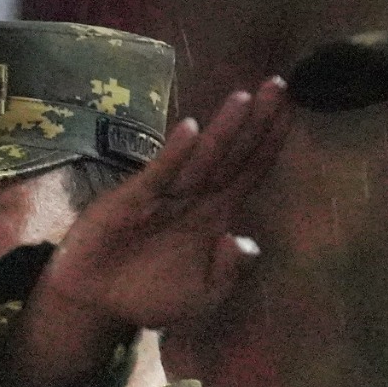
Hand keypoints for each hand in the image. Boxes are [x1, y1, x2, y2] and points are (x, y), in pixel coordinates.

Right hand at [11, 82, 292, 386]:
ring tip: (244, 98)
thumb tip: (243, 242)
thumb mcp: (201, 297)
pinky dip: (174, 154)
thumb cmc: (149, 295)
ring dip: (223, 130)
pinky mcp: (130, 201)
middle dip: (256, 121)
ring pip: (201, 159)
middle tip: (279, 84)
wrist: (95, 302)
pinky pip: (159, 175)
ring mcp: (162, 196)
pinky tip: (190, 130)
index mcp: (214, 215)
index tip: (292, 109)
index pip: (250, 170)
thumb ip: (227, 274)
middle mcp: (193, 197)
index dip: (271, 141)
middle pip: (232, 154)